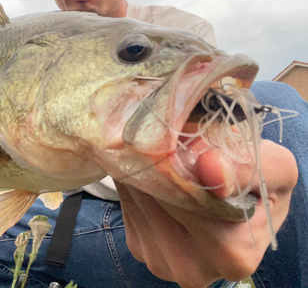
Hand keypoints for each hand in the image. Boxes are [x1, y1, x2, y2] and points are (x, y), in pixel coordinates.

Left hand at [114, 140, 297, 287]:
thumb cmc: (261, 185)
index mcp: (231, 253)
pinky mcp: (140, 250)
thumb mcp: (274, 168)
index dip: (176, 160)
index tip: (175, 133)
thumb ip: (246, 167)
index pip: (187, 197)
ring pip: (137, 200)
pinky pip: (127, 206)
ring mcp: (161, 262)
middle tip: (162, 134)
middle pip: (156, 198)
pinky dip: (134, 183)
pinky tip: (150, 172)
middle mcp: (193, 269)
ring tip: (156, 150)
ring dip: (141, 169)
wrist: (248, 205)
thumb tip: (211, 166)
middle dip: (155, 161)